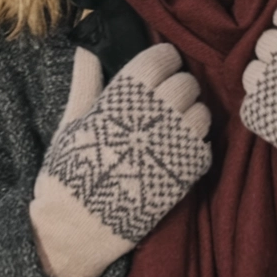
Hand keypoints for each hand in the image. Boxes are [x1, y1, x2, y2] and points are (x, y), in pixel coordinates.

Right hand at [30, 42, 211, 276]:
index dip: (163, 60)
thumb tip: (86, 48)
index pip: (160, 59)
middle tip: (165, 100)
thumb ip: (86, 83)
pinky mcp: (186, 174)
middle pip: (186, 83)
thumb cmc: (69, 173)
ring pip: (202, 112)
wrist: (77, 228)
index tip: (159, 68)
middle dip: (178, 86)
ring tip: (173, 127)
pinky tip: (178, 150)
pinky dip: (197, 143)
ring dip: (191, 115)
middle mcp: (152, 117)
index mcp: (122, 98)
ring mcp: (172, 145)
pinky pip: (206, 144)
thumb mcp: (71, 123)